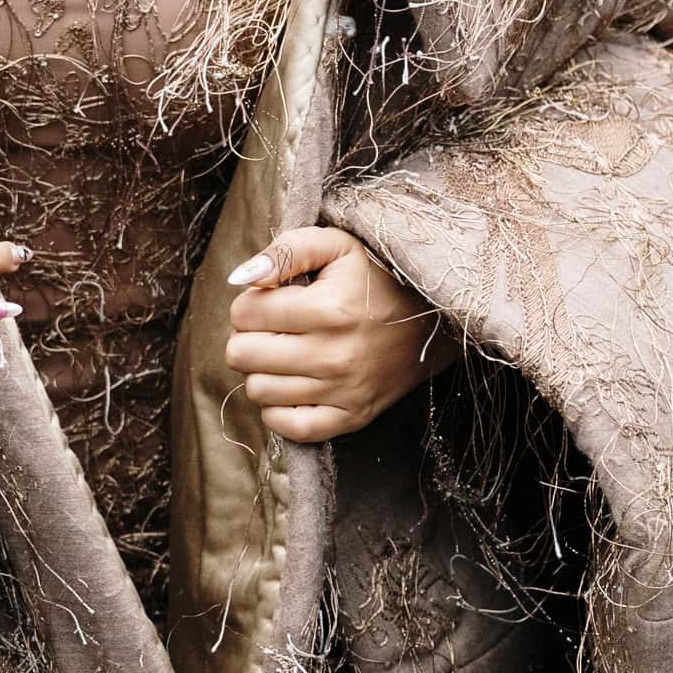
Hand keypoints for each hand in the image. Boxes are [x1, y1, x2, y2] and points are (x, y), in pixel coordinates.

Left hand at [222, 226, 455, 441]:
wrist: (431, 322)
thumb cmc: (375, 279)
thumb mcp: (337, 245)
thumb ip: (286, 251)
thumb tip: (241, 278)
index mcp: (329, 308)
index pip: (243, 313)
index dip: (250, 302)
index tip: (272, 300)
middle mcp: (335, 355)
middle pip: (241, 355)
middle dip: (249, 336)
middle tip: (273, 328)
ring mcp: (343, 391)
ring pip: (257, 390)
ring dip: (262, 371)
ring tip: (285, 353)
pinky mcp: (351, 418)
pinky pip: (287, 427)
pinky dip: (278, 409)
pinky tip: (292, 385)